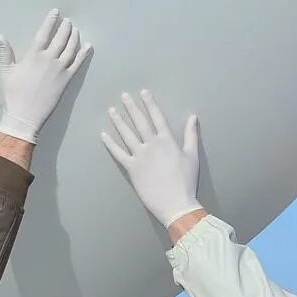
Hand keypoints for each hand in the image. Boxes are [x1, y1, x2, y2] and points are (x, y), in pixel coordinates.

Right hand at [0, 9, 92, 142]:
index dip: (50, 21)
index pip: (44, 33)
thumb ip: (5, 53)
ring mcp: (59, 70)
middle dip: (65, 28)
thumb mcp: (5, 73)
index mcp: (32, 56)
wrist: (24, 117)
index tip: (55, 13)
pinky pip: (77, 64)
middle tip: (68, 21)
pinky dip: (83, 54)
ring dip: (74, 37)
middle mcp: (48, 60)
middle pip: (60, 38)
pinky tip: (87, 46)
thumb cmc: (12, 96)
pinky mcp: (66, 81)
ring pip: (71, 48)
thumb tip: (0, 36)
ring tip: (75, 30)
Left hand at [101, 91, 201, 227]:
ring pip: (127, 134)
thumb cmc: (186, 180)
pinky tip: (103, 134)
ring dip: (119, 121)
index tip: (143, 92)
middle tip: (123, 96)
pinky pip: (118, 153)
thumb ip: (191, 134)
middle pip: (139, 122)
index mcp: (167, 140)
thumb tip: (193, 116)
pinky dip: (110, 144)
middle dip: (131, 107)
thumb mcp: (192, 155)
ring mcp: (140, 156)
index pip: (157, 117)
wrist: (176, 203)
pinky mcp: (131, 168)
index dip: (150, 104)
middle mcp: (152, 144)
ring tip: (111, 110)